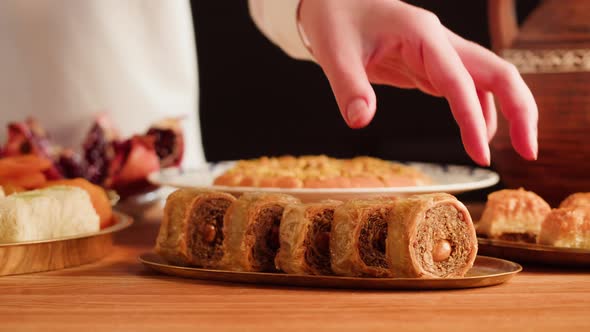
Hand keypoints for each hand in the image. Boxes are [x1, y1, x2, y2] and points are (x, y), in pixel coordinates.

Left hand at [298, 0, 537, 165]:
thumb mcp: (334, 52)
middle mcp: (440, 41)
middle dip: (521, 111)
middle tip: (529, 152)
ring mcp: (439, 52)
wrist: (334, 4)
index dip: (473, 120)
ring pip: (488, 80)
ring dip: (507, 112)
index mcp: (422, 34)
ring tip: (512, 150)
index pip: (459, 81)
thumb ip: (349, 87)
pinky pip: (466, 87)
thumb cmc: (335, 21)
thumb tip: (360, 121)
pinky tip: (479, 133)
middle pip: (498, 72)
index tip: (480, 154)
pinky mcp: (431, 64)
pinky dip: (479, 110)